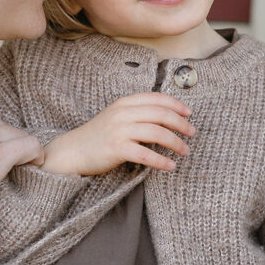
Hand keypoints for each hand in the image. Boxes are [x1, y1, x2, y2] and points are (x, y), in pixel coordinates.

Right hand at [40, 93, 194, 175]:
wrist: (73, 151)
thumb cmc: (98, 136)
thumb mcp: (116, 116)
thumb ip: (136, 113)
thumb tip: (165, 117)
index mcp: (124, 103)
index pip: (157, 98)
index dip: (176, 105)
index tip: (189, 114)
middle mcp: (123, 113)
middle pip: (161, 114)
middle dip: (181, 124)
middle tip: (191, 133)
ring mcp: (119, 130)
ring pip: (157, 133)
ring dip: (175, 143)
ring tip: (184, 151)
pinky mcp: (117, 149)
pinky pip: (146, 154)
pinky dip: (161, 161)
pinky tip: (170, 166)